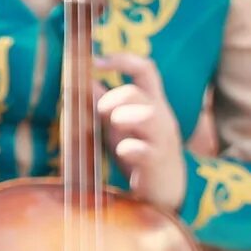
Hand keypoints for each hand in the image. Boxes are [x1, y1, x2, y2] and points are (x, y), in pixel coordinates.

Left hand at [93, 53, 186, 210]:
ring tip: (114, 127)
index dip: (122, 60)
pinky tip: (123, 151)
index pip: (146, 70)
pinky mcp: (158, 162)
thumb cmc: (139, 152)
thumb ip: (105, 103)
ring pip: (148, 116)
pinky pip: (145, 150)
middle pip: (138, 93)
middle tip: (100, 111)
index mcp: (151, 103)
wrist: (165, 190)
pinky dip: (129, 148)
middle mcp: (160, 117)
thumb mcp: (119, 124)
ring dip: (122, 117)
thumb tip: (84, 80)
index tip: (96, 61)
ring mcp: (161, 139)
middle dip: (112, 98)